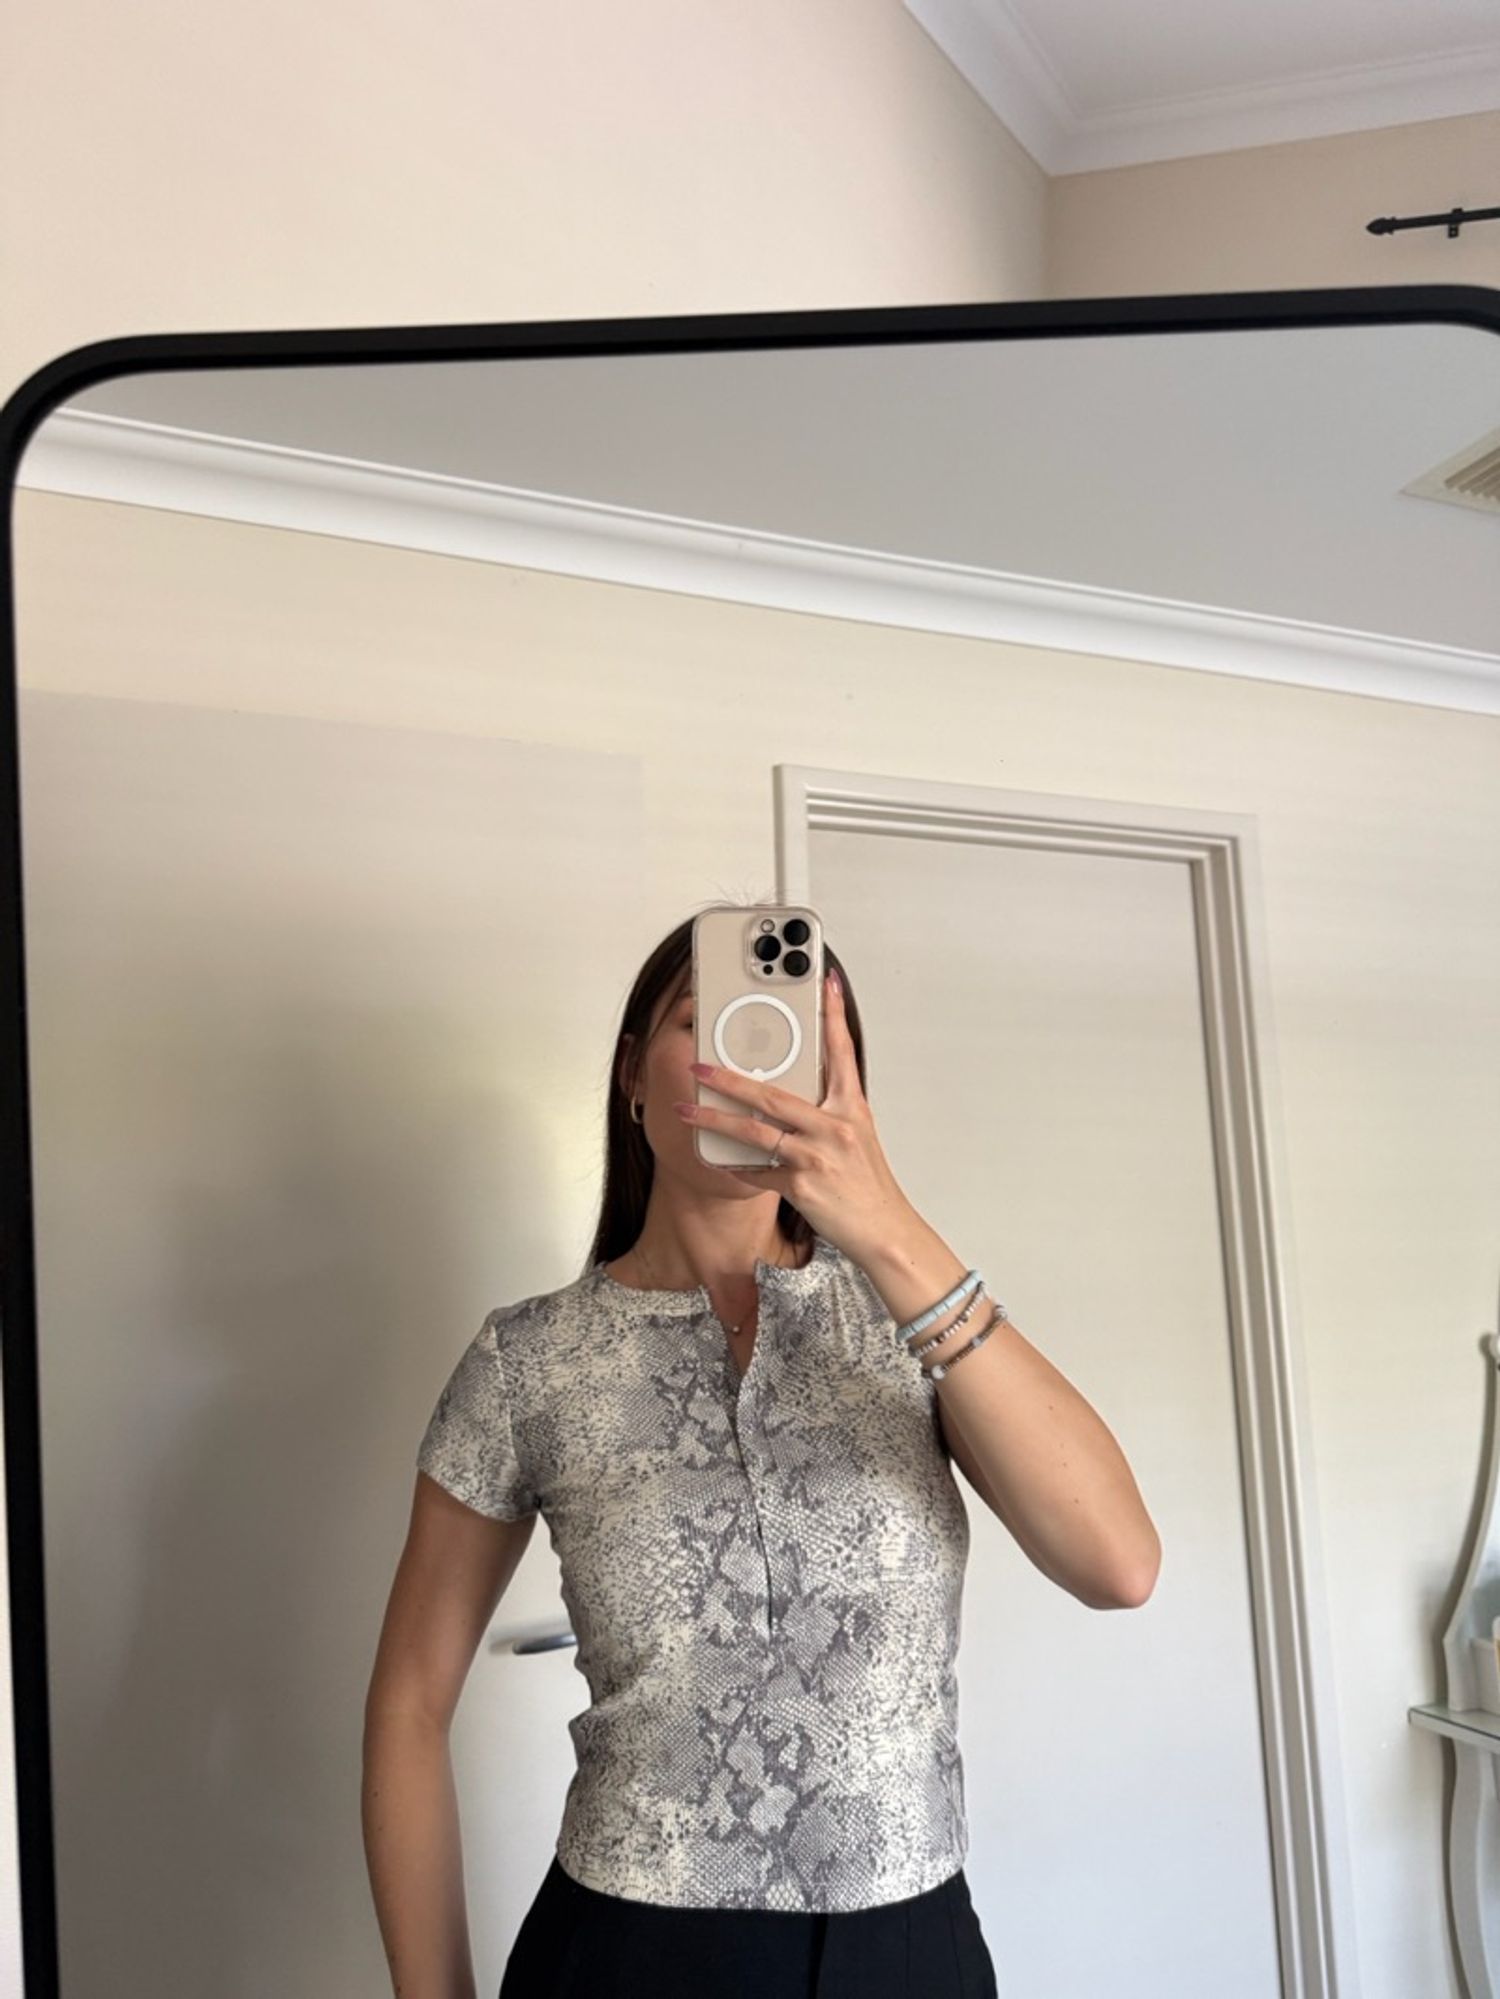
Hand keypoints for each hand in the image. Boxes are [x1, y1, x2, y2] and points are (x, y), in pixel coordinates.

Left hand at [672, 969, 916, 1267]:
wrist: (884, 1229)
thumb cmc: (867, 1183)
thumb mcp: (857, 1135)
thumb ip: (827, 1110)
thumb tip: (789, 1091)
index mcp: (851, 1108)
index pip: (843, 1051)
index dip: (834, 1015)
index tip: (826, 981)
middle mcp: (835, 1127)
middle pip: (773, 1094)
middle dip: (729, 1078)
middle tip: (699, 1063)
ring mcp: (817, 1156)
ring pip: (755, 1132)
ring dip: (715, 1120)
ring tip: (687, 1109)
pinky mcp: (801, 1185)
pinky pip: (758, 1172)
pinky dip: (738, 1167)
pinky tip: (721, 1161)